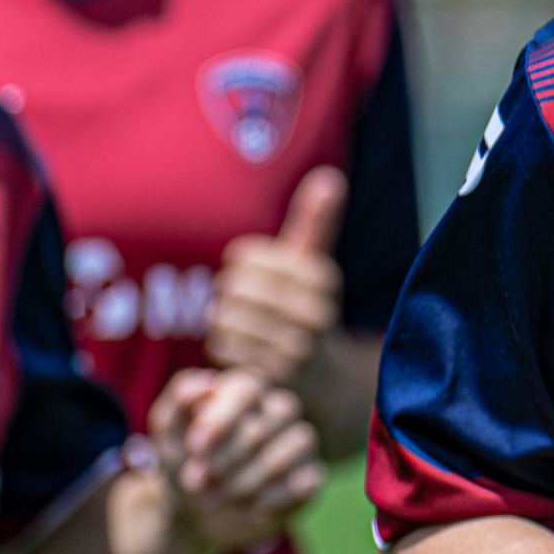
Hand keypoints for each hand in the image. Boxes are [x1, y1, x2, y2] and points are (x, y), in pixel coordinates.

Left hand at [149, 368, 326, 552]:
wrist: (196, 512)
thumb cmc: (186, 462)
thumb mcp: (168, 432)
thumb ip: (180, 399)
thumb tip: (207, 383)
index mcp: (245, 391)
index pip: (247, 389)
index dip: (221, 418)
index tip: (195, 447)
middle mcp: (278, 410)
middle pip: (268, 423)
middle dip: (226, 459)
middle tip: (199, 481)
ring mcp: (298, 442)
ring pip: (290, 450)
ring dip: (247, 481)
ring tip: (222, 496)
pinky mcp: (311, 475)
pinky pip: (304, 482)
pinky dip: (273, 498)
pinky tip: (252, 507)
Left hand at [209, 167, 345, 388]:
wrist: (327, 376)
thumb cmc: (307, 308)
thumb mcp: (314, 265)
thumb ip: (316, 222)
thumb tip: (329, 177)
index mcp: (321, 277)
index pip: (246, 257)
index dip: (240, 264)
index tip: (252, 273)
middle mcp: (314, 311)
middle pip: (234, 288)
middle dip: (229, 293)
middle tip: (240, 302)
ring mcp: (297, 347)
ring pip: (226, 318)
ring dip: (224, 321)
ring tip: (240, 324)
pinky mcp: (275, 376)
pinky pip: (225, 349)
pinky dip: (224, 346)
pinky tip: (240, 347)